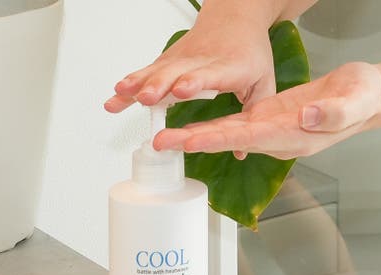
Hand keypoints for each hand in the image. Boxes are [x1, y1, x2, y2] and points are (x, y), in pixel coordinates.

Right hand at [104, 16, 275, 112]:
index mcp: (229, 67)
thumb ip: (254, 112)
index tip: (182, 90)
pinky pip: (149, 70)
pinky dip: (132, 81)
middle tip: (145, 98)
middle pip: (177, 73)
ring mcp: (183, 58)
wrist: (236, 17)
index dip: (195, 81)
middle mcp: (202, 60)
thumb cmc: (250, 51)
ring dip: (138, 83)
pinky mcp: (170, 58)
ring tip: (121, 95)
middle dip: (159, 85)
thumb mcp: (263, 81)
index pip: (210, 74)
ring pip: (158, 70)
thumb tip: (242, 151)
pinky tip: (117, 93)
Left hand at [153, 62, 380, 159]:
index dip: (219, 139)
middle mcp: (278, 138)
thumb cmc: (363, 97)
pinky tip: (189, 127)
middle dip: (194, 143)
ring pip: (227, 135)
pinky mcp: (267, 118)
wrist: (366, 96)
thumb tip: (307, 116)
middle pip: (229, 141)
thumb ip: (333, 113)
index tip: (191, 140)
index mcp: (295, 136)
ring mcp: (271, 130)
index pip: (250, 138)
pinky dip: (210, 126)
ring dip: (195, 137)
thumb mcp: (356, 99)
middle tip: (160, 143)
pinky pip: (233, 124)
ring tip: (163, 138)